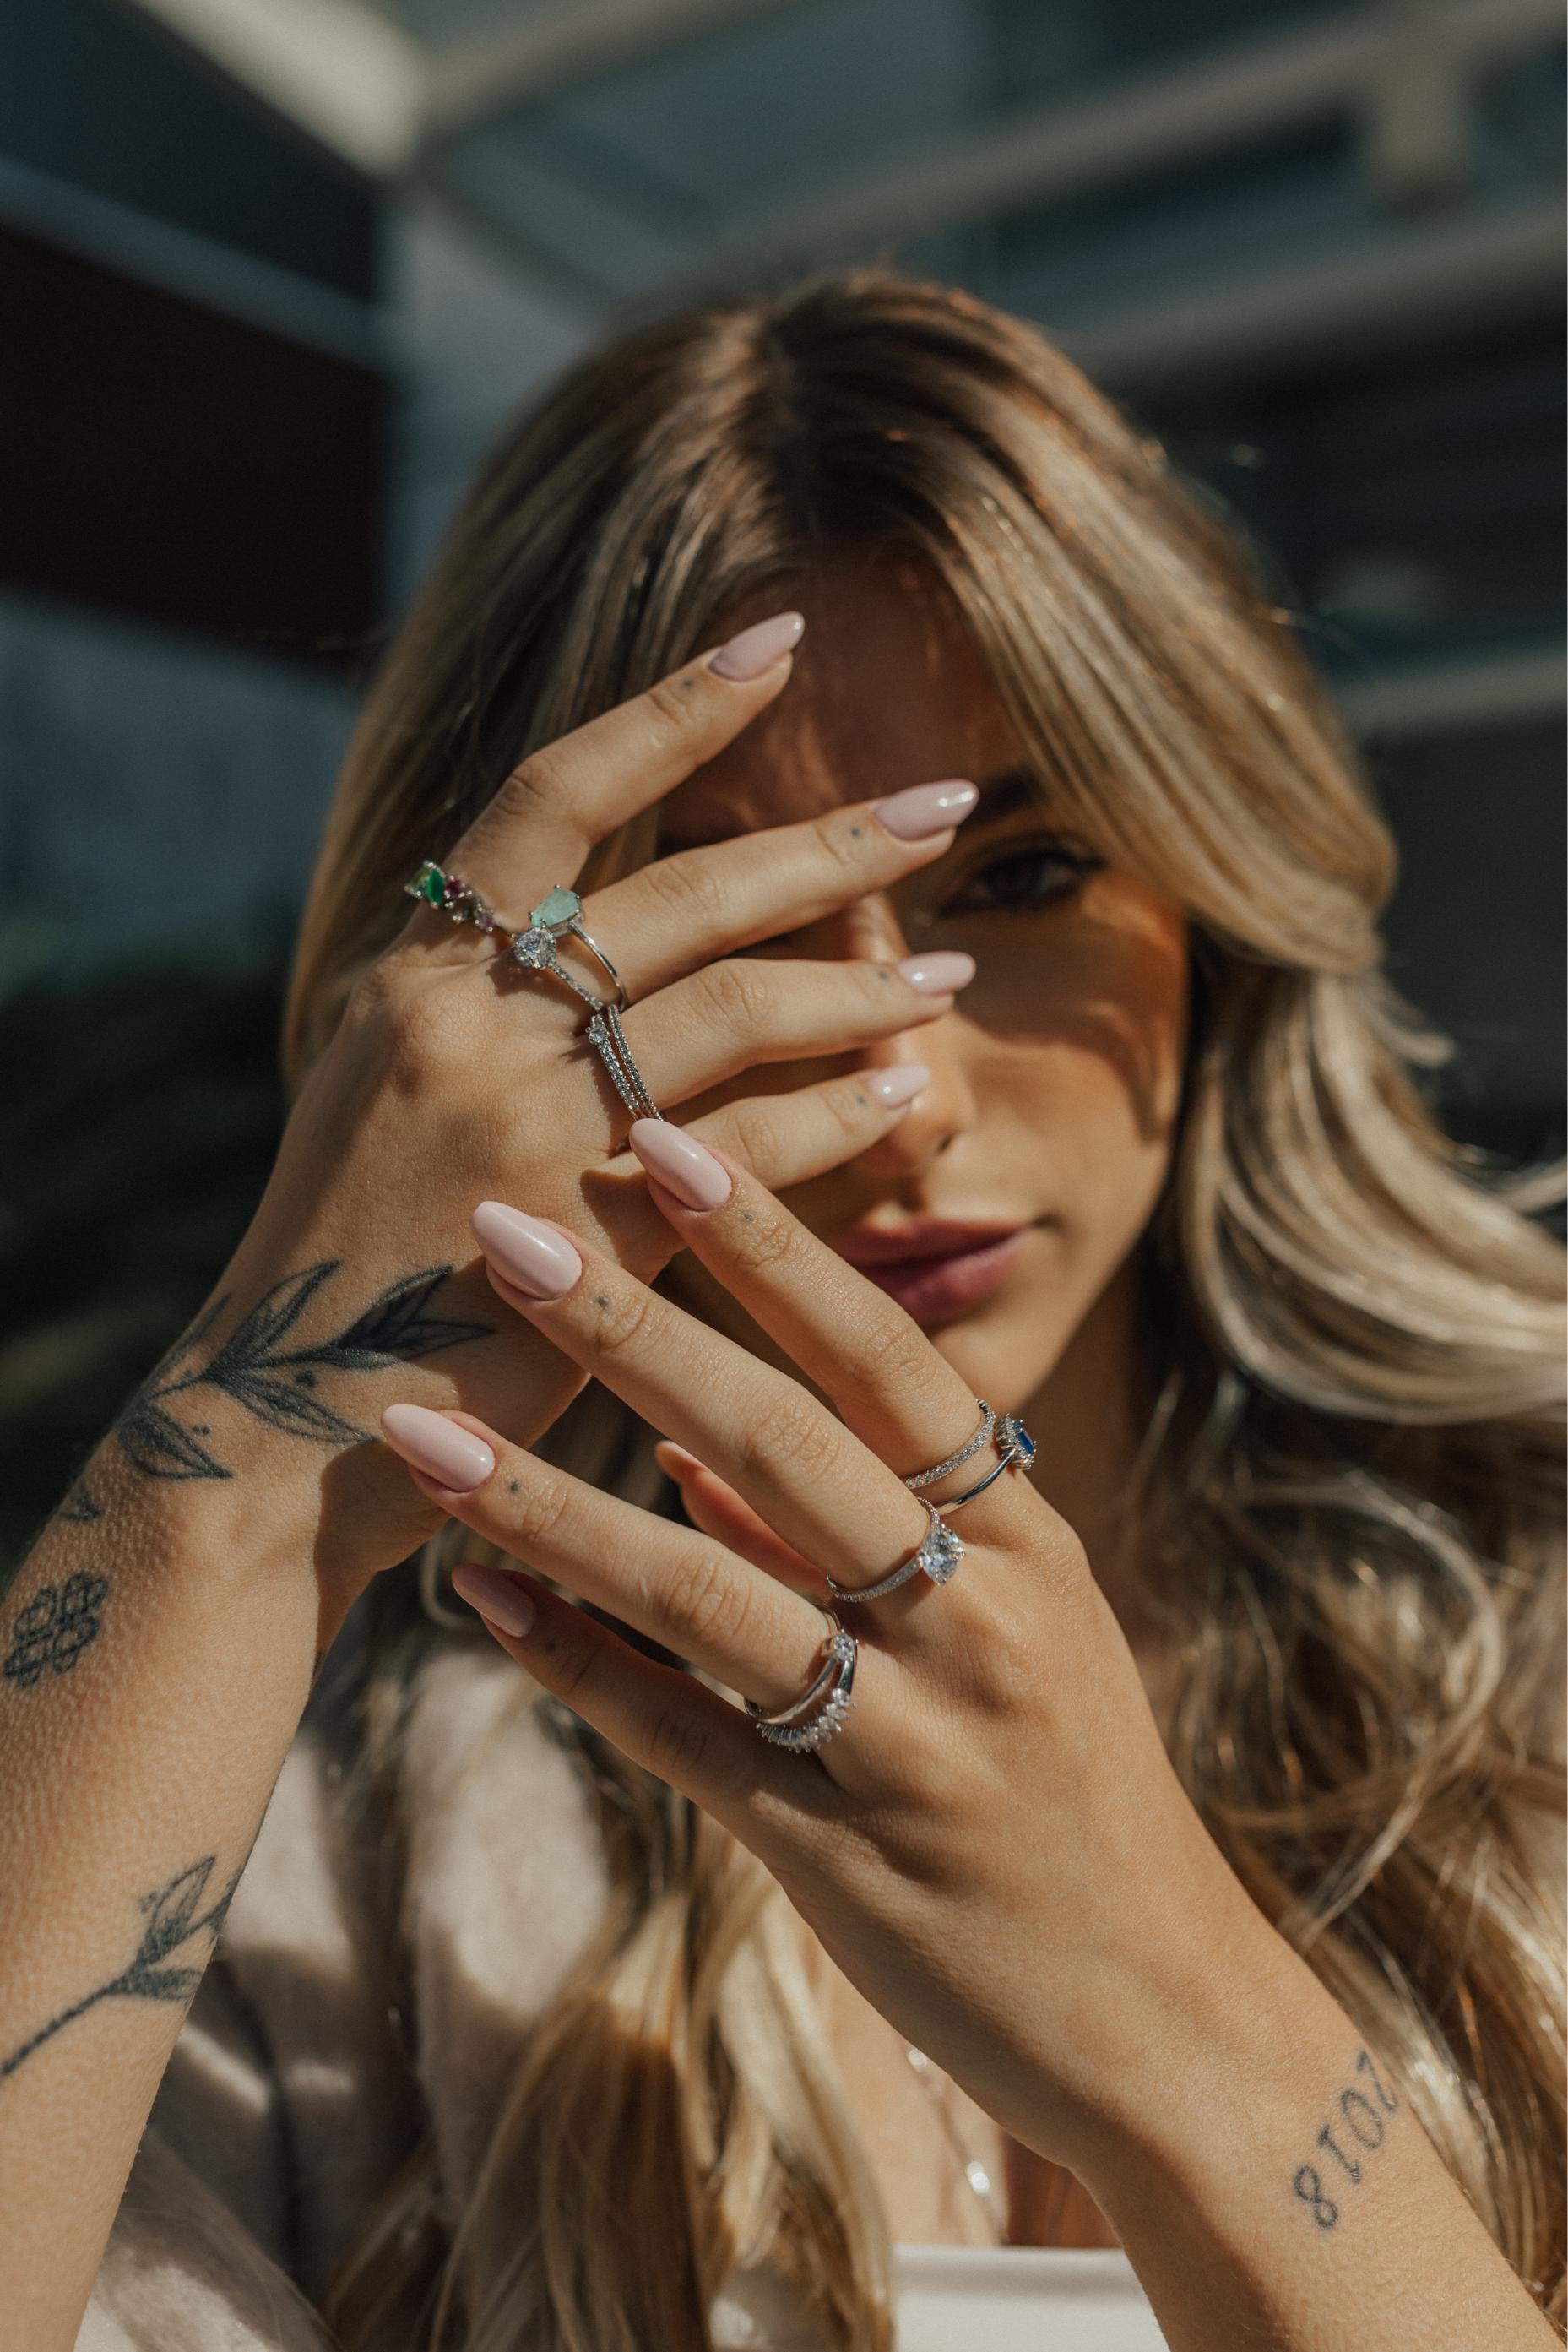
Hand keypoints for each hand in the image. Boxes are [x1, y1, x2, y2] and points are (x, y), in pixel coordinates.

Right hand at [128, 618, 977, 1603]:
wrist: (279, 1428)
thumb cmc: (353, 1258)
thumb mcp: (389, 1088)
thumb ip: (491, 1008)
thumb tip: (625, 940)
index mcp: (412, 973)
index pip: (551, 796)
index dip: (669, 711)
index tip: (773, 646)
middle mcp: (461, 1024)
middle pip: (682, 893)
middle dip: (831, 847)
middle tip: (947, 804)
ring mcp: (519, 1127)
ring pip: (730, 1010)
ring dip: (857, 987)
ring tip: (950, 974)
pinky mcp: (581, 1238)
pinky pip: (745, 1152)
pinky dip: (833, 1119)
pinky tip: (900, 1099)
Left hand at [375, 1129, 1291, 2181]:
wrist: (1165, 2010)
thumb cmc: (1078, 1796)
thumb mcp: (1019, 1633)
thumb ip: (873, 1537)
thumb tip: (695, 1458)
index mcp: (1025, 1540)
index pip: (885, 1357)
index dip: (776, 1244)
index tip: (665, 1136)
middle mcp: (979, 1622)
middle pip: (787, 1444)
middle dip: (636, 1325)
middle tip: (503, 1230)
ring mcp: (912, 1742)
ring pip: (710, 1594)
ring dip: (555, 1502)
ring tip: (419, 1433)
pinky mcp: (843, 1857)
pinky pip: (683, 1743)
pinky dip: (576, 1667)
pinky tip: (474, 1601)